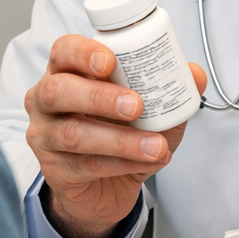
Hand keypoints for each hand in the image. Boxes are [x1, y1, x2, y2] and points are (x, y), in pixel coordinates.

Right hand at [25, 35, 206, 237]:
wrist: (109, 186)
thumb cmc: (122, 134)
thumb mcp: (152, 109)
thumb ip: (170, 88)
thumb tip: (194, 74)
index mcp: (68, 72)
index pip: (64, 50)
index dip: (82, 53)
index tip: (110, 62)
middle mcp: (46, 101)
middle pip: (58, 91)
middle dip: (99, 96)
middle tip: (136, 106)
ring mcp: (44, 137)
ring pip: (73, 134)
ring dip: (120, 140)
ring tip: (156, 146)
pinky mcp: (53, 172)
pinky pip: (84, 166)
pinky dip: (122, 164)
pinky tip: (147, 163)